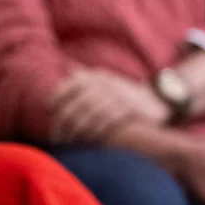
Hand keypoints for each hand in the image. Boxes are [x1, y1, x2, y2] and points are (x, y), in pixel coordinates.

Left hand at [48, 67, 167, 143]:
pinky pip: (106, 122)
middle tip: (57, 136)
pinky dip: (95, 132)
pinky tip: (88, 140)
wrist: (154, 99)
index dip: (57, 97)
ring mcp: (116, 96)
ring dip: (77, 131)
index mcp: (95, 76)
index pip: (69, 86)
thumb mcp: (103, 78)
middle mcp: (104, 84)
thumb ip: (84, 73)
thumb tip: (64, 63)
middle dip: (64, 122)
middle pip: (77, 105)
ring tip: (70, 142)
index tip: (49, 110)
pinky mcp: (128, 109)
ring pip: (90, 115)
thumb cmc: (121, 91)